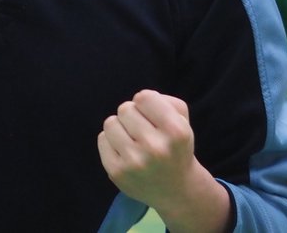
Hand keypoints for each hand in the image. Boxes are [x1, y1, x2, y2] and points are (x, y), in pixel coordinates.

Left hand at [97, 90, 229, 232]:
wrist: (176, 190)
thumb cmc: (175, 147)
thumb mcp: (183, 121)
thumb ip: (165, 101)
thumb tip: (140, 99)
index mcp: (176, 132)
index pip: (144, 97)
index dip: (147, 103)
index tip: (153, 115)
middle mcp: (156, 148)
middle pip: (125, 108)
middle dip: (133, 116)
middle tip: (144, 131)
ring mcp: (135, 162)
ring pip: (110, 122)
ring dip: (120, 127)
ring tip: (133, 140)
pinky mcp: (117, 173)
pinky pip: (102, 139)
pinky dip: (111, 142)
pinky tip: (125, 152)